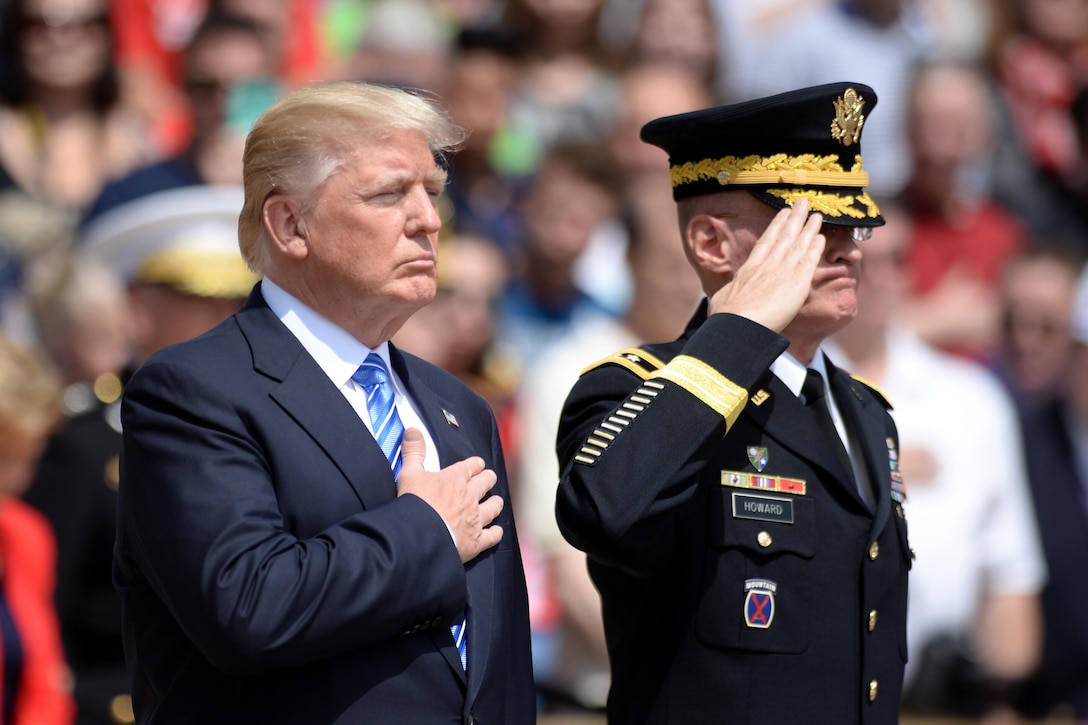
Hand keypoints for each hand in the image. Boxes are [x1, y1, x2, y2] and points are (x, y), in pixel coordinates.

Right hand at [396, 428, 503, 562]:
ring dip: (495, 503)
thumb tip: (413, 429)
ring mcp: (475, 519)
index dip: (476, 464)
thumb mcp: (409, 473)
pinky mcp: (476, 540)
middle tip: (490, 477)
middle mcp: (469, 497)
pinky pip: (492, 535)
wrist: (420, 537)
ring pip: (493, 507)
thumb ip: (413, 451)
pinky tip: (497, 532)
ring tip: (497, 501)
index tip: (478, 463)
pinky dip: (495, 533)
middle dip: (488, 479)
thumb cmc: (414, 504)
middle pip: (486, 483)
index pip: (471, 466)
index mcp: (455, 479)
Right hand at [708, 198, 825, 331]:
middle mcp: (767, 265)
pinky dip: (815, 247)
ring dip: (808, 227)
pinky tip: (821, 237)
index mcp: (749, 269)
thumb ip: (729, 294)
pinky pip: (808, 260)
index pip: (765, 243)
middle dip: (793, 219)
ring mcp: (782, 271)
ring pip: (798, 244)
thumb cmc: (727, 317)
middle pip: (783, 237)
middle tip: (802, 204)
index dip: (775, 227)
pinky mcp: (797, 282)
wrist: (738, 324)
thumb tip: (723, 298)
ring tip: (816, 214)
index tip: (782, 214)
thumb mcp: (722, 299)